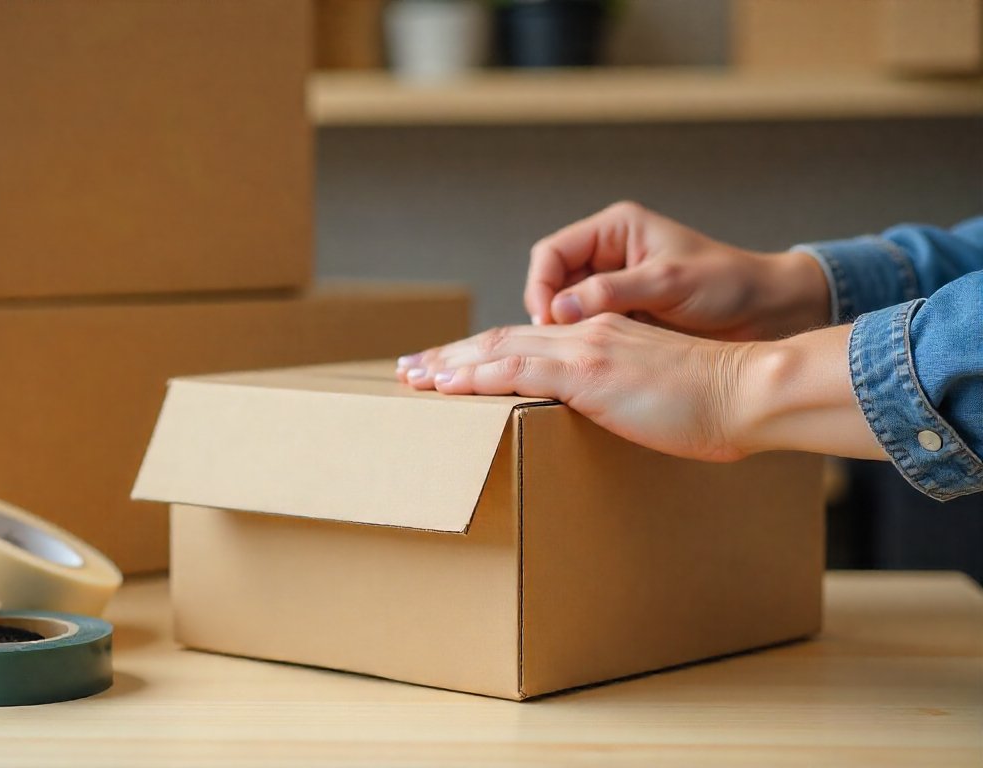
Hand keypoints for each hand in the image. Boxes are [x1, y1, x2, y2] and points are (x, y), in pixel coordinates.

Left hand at [397, 314, 884, 461]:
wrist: (748, 390)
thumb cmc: (715, 403)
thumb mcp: (655, 394)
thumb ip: (621, 396)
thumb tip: (604, 419)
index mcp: (599, 337)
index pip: (526, 341)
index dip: (482, 353)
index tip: (449, 366)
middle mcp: (583, 334)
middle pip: (499, 339)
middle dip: (450, 355)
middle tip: (410, 368)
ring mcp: (583, 349)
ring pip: (498, 349)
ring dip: (449, 365)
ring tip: (413, 378)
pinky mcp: (587, 371)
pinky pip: (517, 369)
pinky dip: (476, 375)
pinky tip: (447, 385)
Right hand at [525, 201, 829, 340]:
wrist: (769, 311)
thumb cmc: (729, 285)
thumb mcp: (669, 283)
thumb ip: (612, 292)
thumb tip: (559, 310)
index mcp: (616, 229)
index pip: (551, 253)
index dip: (539, 287)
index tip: (547, 321)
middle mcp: (609, 254)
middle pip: (551, 281)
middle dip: (546, 312)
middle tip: (550, 345)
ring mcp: (615, 286)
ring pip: (565, 307)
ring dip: (562, 331)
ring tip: (566, 356)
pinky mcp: (624, 314)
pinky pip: (587, 327)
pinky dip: (581, 343)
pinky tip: (585, 362)